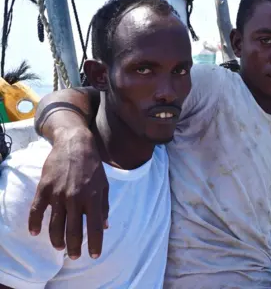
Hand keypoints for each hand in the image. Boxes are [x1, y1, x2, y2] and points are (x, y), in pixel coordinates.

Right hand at [28, 127, 108, 259]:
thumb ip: (105, 206)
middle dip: (74, 247)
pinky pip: (37, 210)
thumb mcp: (104, 184)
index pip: (95, 227)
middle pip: (73, 230)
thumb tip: (105, 226)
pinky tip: (35, 233)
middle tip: (74, 256)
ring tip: (59, 247)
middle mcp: (76, 199)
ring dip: (57, 240)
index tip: (95, 255)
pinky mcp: (44, 188)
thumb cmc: (93, 165)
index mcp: (93, 198)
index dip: (95, 243)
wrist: (75, 144)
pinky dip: (35, 223)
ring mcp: (58, 194)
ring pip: (55, 225)